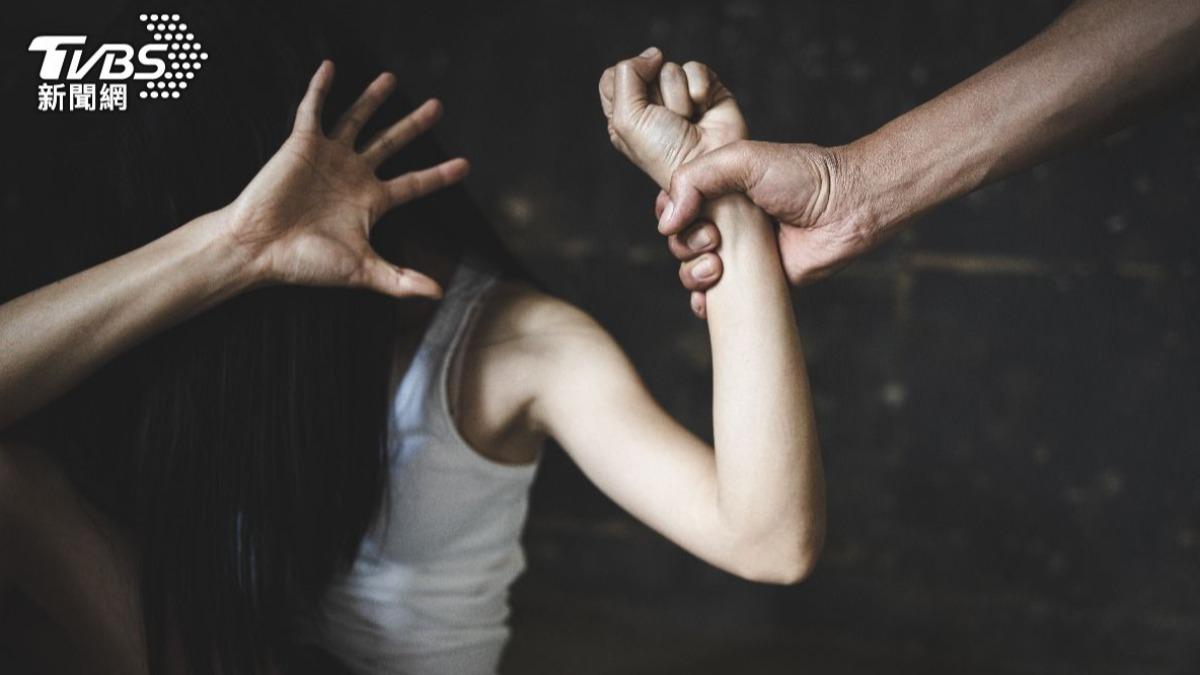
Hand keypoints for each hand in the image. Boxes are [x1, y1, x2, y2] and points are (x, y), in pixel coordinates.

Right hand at [219, 60, 467, 297]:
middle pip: (391, 143)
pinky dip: (320, 88)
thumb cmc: (307, 262)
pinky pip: (313, 110)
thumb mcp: (362, 271)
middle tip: (437, 106)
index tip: (465, 165)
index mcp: (371, 202)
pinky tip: (330, 66)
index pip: (413, 184)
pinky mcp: (302, 144)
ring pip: (357, 120)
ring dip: (372, 98)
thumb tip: (438, 294)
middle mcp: (353, 175)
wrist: (260, 248)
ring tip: (391, 78)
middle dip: (414, 124)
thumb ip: (400, 280)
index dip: (439, 174)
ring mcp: (328, 157)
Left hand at [599, 48, 748, 187]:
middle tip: (666, 121)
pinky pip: (695, 68)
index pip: (612, 77)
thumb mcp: (627, 119)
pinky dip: (699, 89)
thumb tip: (653, 54)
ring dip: (678, 98)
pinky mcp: (705, 89)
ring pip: (670, 68)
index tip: (638, 111)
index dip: (625, 86)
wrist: (707, 165)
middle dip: (655, 95)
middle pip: (643, 69)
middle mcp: (650, 104)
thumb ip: (625, 75)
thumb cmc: (665, 152)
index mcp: (624, 114)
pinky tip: (703, 110)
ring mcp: (679, 95)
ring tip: (687, 120)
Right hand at [658, 140, 875, 295]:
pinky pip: (717, 300)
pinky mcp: (755, 281)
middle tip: (714, 239)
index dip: (669, 213)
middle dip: (684, 244)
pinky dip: (704, 303)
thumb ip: (694, 177)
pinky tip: (707, 301)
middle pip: (678, 240)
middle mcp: (726, 221)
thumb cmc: (801, 176)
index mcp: (720, 189)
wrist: (846, 208)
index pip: (674, 204)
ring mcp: (739, 252)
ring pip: (692, 271)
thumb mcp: (741, 158)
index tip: (682, 216)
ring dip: (692, 273)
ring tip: (718, 265)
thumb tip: (667, 221)